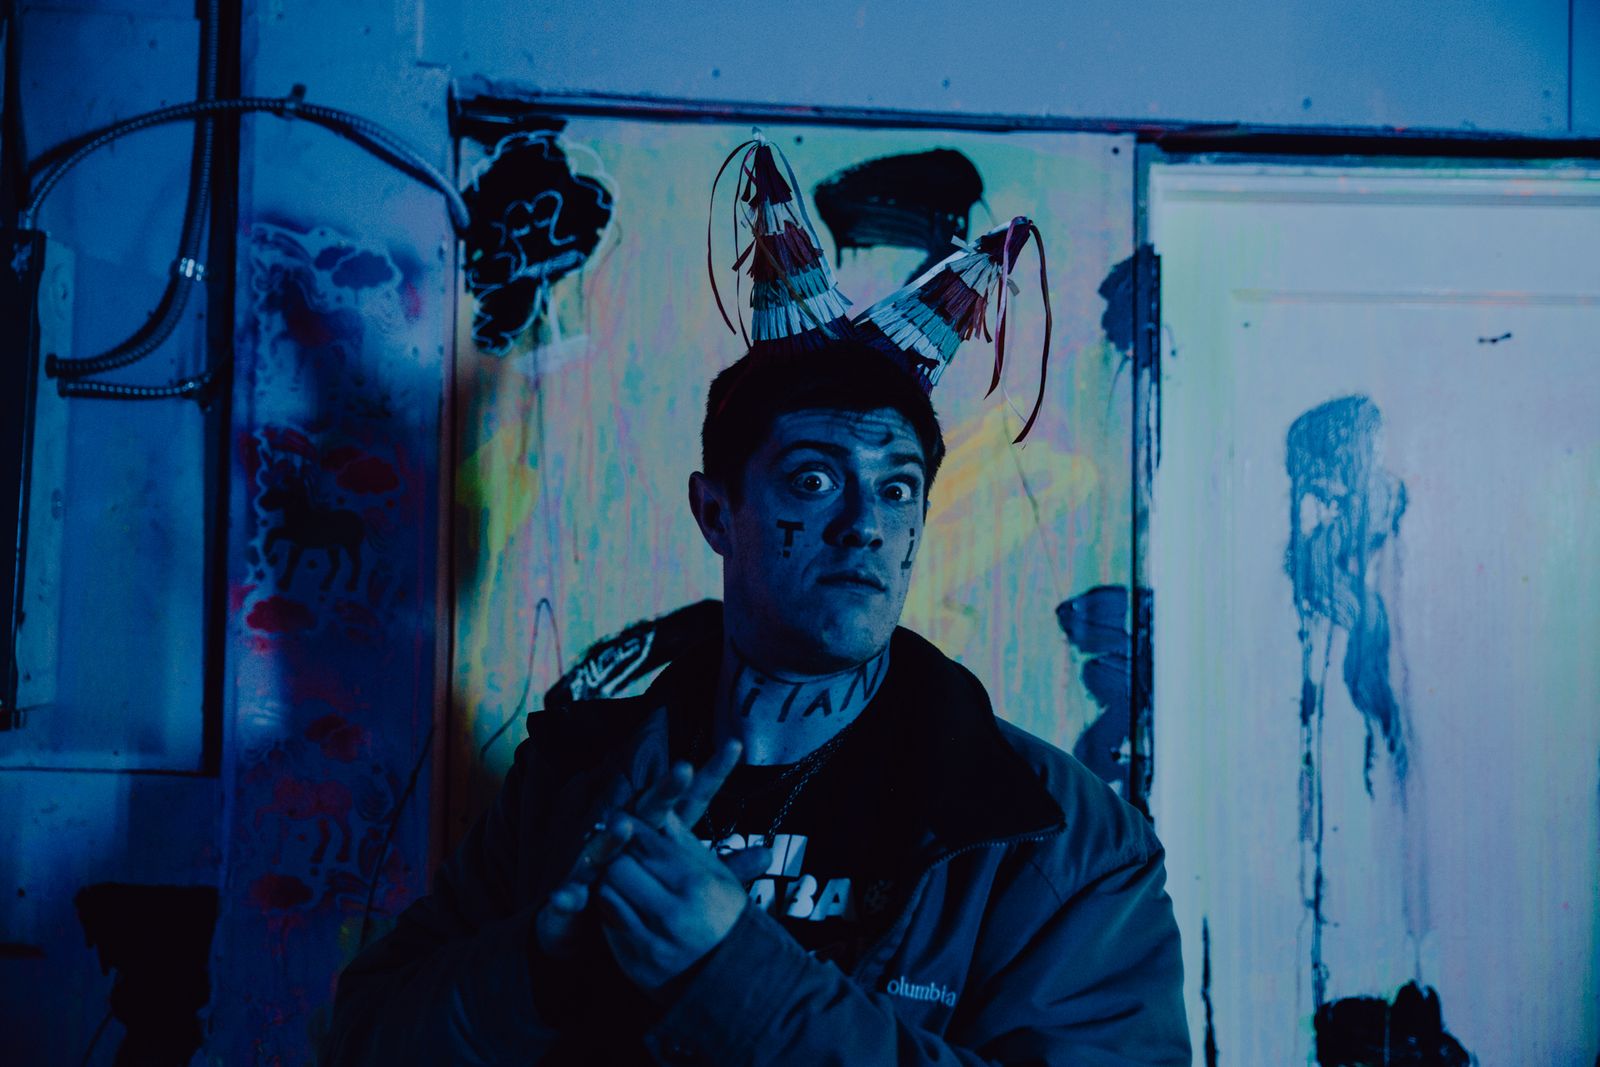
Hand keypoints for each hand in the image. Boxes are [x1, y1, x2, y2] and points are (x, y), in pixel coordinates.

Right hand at [534, 739, 743, 958]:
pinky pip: (566, 894)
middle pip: (648, 810)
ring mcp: (594, 862)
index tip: (736, 745)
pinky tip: (568, 896)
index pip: (691, 800)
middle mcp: (627, 838)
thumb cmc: (638, 893)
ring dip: (612, 839)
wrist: (581, 927)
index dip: (711, 774)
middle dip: (664, 790)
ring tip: (621, 828)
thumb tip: (768, 853)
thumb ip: (723, 869)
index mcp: (660, 834)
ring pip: (603, 845)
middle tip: (683, 770)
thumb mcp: (685, 880)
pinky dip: (566, 895)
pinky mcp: (567, 893)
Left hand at [596, 811, 771, 990]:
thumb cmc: (729, 920)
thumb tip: (662, 811)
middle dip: (617, 854)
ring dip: (610, 881)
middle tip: (620, 849)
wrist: (738, 982)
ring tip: (623, 876)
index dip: (628, 827)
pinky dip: (612, 909)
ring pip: (606, 894)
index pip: (646, 845)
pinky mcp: (636, 963)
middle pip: (618, 866)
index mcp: (696, 886)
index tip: (620, 817)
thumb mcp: (718, 876)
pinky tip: (626, 903)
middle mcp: (672, 914)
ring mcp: (651, 942)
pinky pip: (609, 924)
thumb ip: (684, 844)